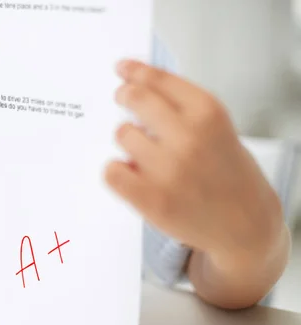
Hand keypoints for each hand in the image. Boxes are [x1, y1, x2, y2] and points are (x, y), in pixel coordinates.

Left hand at [105, 60, 282, 263]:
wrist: (243, 224)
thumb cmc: (227, 173)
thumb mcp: (216, 128)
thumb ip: (181, 106)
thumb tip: (138, 82)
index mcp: (208, 113)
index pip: (159, 79)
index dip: (135, 71)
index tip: (122, 68)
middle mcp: (188, 137)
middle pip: (134, 98)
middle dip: (124, 95)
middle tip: (121, 97)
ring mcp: (168, 169)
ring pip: (122, 134)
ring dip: (128, 140)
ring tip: (146, 154)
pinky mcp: (150, 198)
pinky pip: (111, 171)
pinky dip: (116, 170)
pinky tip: (131, 174)